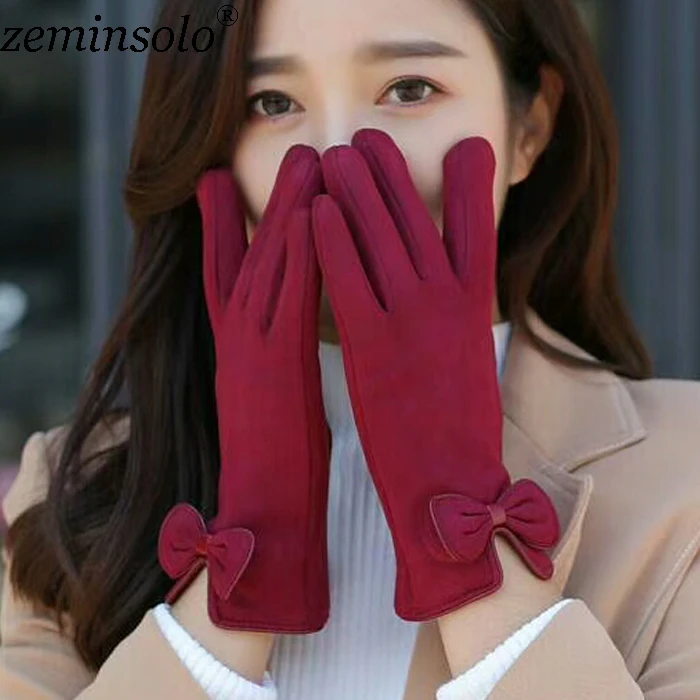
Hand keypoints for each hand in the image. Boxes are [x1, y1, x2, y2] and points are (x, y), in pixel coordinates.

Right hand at [159, 145, 331, 632]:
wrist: (265, 509)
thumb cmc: (276, 458)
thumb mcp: (271, 397)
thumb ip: (276, 359)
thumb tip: (290, 333)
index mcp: (239, 345)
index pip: (228, 271)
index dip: (229, 224)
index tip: (225, 182)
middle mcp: (238, 336)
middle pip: (255, 253)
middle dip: (274, 199)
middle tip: (297, 151)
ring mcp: (253, 346)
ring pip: (272, 264)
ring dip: (291, 209)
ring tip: (310, 159)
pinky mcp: (276, 363)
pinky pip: (289, 297)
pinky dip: (299, 253)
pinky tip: (313, 215)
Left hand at [311, 128, 559, 620]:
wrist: (451, 487)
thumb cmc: (462, 430)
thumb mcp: (470, 362)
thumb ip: (457, 319)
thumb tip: (446, 289)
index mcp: (476, 307)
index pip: (480, 227)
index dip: (473, 181)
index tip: (463, 147)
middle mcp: (449, 302)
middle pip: (419, 219)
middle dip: (392, 173)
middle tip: (369, 137)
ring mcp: (411, 320)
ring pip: (382, 238)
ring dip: (357, 192)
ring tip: (336, 156)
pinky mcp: (374, 345)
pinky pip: (350, 279)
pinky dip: (333, 241)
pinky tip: (316, 212)